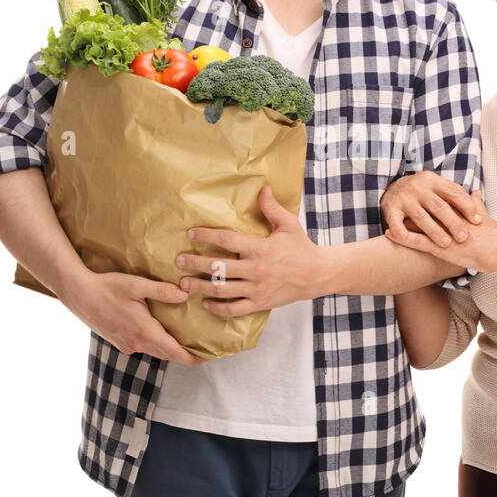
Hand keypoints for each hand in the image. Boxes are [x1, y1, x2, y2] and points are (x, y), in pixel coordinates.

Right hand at [61, 270, 204, 365]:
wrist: (78, 294)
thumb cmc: (107, 287)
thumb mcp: (137, 285)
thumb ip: (162, 290)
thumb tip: (185, 293)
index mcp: (144, 332)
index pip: (175, 353)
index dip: (193, 358)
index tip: (208, 357)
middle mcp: (136, 343)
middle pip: (167, 355)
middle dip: (185, 354)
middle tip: (202, 347)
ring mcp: (126, 344)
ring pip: (154, 351)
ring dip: (170, 349)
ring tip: (186, 340)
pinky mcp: (119, 342)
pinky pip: (143, 347)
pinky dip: (156, 344)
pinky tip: (160, 332)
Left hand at [175, 185, 320, 317]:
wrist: (318, 275)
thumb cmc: (301, 247)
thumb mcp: (288, 224)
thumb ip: (272, 208)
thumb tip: (263, 188)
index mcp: (260, 248)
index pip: (227, 240)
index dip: (206, 235)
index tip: (190, 234)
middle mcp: (256, 270)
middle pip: (218, 267)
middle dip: (195, 263)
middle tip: (179, 260)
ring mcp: (257, 289)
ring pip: (221, 290)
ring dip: (200, 286)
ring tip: (184, 283)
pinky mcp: (260, 303)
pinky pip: (234, 309)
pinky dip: (218, 308)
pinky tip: (206, 303)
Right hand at [380, 171, 483, 246]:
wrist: (390, 188)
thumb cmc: (421, 192)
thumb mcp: (437, 187)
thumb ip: (455, 193)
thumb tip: (479, 196)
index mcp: (433, 181)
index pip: (453, 193)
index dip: (467, 206)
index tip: (478, 221)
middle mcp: (418, 187)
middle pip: (439, 206)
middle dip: (453, 222)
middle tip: (464, 237)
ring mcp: (404, 198)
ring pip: (421, 216)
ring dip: (434, 230)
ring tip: (446, 244)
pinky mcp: (391, 208)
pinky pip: (395, 220)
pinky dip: (400, 229)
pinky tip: (406, 238)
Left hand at [384, 188, 496, 273]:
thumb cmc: (495, 235)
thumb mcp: (483, 215)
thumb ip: (476, 203)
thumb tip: (475, 191)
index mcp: (456, 209)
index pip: (434, 200)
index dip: (420, 196)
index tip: (409, 192)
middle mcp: (446, 218)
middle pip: (421, 209)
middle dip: (405, 206)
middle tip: (392, 200)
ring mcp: (443, 233)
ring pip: (415, 224)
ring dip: (399, 221)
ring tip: (383, 217)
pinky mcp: (441, 248)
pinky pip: (417, 242)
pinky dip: (402, 237)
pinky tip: (389, 235)